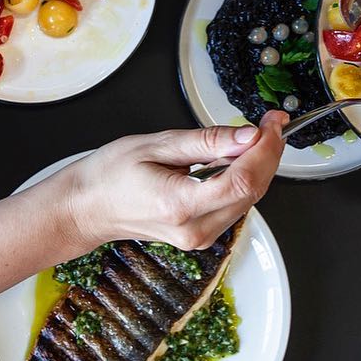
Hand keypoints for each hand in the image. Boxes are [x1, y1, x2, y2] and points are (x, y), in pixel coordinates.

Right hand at [56, 111, 287, 250]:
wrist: (87, 208)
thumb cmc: (110, 175)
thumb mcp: (157, 145)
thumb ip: (206, 142)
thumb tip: (248, 136)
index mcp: (181, 205)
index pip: (243, 180)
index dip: (266, 149)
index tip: (272, 122)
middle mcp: (195, 229)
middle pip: (253, 191)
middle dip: (268, 153)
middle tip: (269, 122)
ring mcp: (200, 238)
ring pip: (249, 199)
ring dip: (258, 166)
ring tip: (251, 137)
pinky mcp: (202, 236)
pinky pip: (236, 205)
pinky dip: (243, 179)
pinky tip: (234, 159)